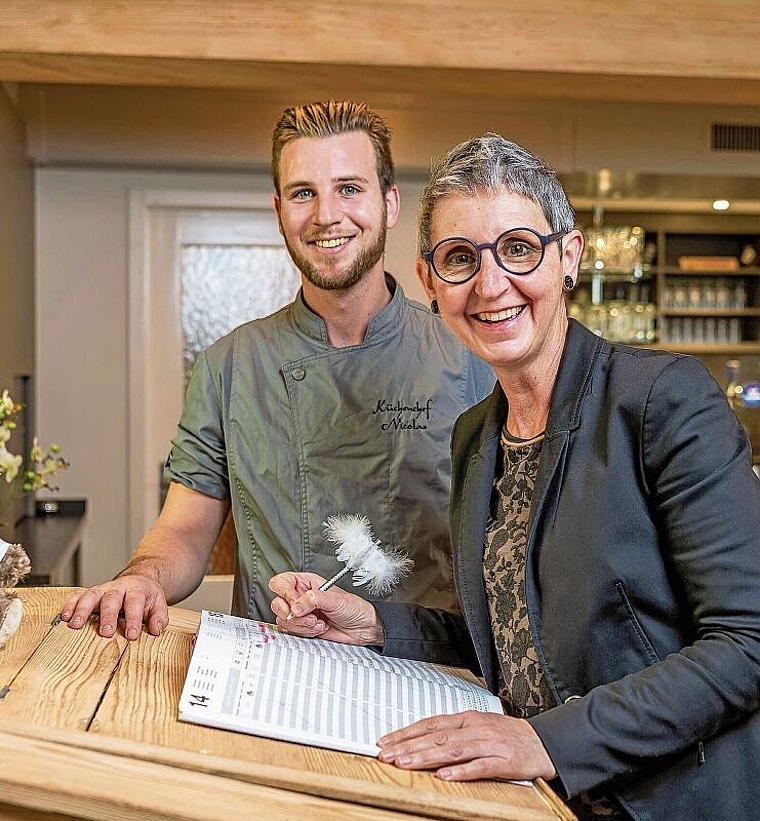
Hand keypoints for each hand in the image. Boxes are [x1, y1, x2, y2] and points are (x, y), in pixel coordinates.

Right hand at [60, 573, 168, 640]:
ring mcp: (103, 589)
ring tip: (75, 625)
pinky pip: (78, 596)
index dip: (133, 618)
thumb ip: (159, 617)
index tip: (131, 635)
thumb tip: (156, 630)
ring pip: (91, 595)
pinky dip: (70, 605)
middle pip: (111, 599)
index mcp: (137, 589)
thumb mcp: (159, 604)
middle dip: (108, 616)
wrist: (138, 580)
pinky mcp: (91, 593)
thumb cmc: (146, 597)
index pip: (135, 602)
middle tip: (106, 632)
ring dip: (82, 610)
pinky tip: (64, 617)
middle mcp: (118, 588)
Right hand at [269, 572, 383, 646]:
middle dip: (293, 614)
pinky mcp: (304, 627)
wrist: (363, 627)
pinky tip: (319, 628)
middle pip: (278, 603)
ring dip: (301, 625)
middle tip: (310, 615)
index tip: (294, 602)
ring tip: (318, 622)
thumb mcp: (334, 599)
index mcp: (306, 582)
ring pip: (284, 620)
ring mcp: (301, 613)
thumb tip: (295, 607)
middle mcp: (301, 597)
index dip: (284, 592)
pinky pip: (292, 631)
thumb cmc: (354, 607)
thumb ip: (313, 599)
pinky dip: (305, 632)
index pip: (281, 582)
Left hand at [377, 711, 556, 781]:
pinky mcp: (505, 761)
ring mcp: (489, 744)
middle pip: (436, 737)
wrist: (544, 740)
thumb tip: (423, 740)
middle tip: (387, 755)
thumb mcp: (478, 727)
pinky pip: (480, 766)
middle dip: (409, 746)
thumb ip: (453, 733)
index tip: (386, 741)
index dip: (407, 732)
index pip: (430, 723)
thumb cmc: (508, 735)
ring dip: (427, 757)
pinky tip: (445, 776)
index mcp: (467, 719)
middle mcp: (475, 728)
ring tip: (407, 764)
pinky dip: (462, 771)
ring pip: (453, 749)